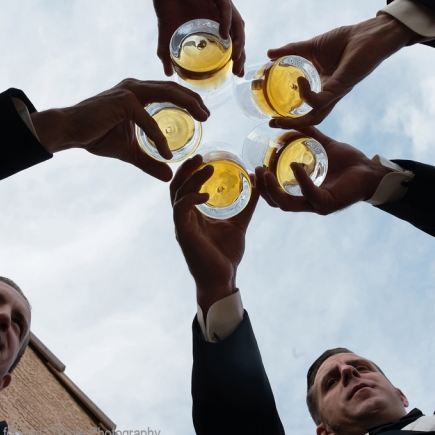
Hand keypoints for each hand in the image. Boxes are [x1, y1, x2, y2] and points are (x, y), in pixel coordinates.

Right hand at [30, 79, 207, 181]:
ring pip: (167, 94)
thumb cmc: (96, 135)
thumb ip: (149, 161)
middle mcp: (136, 87)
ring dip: (188, 105)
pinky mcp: (123, 102)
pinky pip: (148, 121)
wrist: (70, 131)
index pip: (170, 91)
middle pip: (174, 89)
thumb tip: (168, 176)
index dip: (189, 100)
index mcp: (138, 93)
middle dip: (194, 100)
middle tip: (209, 115)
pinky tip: (167, 152)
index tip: (204, 114)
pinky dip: (159, 137)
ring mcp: (130, 92)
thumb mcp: (130, 151)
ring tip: (202, 119)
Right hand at [144, 0, 245, 76]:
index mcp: (211, 22)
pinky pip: (227, 8)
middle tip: (238, 70)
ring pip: (237, 24)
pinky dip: (227, 22)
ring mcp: (221, 1)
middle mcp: (220, 13)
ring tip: (236, 56)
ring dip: (238, 41)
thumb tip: (167, 72)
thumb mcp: (167, 29)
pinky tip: (225, 35)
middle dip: (239, 54)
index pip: (228, 43)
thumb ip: (167, 50)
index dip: (233, 58)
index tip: (234, 73)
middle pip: (237, 36)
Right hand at [170, 156, 258, 313]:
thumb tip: (257, 182)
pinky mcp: (184, 234)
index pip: (186, 187)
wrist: (222, 279)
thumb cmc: (226, 255)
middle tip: (201, 156)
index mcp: (193, 215)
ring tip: (207, 168)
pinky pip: (181, 210)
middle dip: (186, 169)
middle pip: (177, 186)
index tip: (205, 157)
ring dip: (191, 179)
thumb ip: (247, 204)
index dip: (191, 171)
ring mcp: (181, 225)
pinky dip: (191, 198)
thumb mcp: (239, 223)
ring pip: (178, 194)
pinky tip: (206, 193)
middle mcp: (184, 218)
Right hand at [256, 127, 390, 214]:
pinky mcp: (328, 203)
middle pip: (278, 203)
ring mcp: (318, 205)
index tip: (253, 171)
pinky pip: (309, 193)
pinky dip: (301, 179)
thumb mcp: (323, 147)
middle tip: (256, 171)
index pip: (278, 196)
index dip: (263, 187)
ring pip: (287, 204)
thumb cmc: (350, 162)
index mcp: (305, 193)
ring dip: (274, 190)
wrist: (371, 170)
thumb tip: (286, 122)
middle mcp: (309, 202)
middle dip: (264, 189)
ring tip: (266, 172)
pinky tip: (295, 164)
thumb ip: (307, 136)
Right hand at [267, 13, 419, 128]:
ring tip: (279, 118)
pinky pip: (322, 99)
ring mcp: (335, 92)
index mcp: (322, 85)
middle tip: (273, 124)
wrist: (368, 34)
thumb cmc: (345, 40)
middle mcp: (329, 93)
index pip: (306, 106)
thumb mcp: (311, 46)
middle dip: (291, 124)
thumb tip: (270, 53)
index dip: (290, 114)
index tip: (271, 117)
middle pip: (310, 117)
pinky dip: (308, 94)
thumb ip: (291, 51)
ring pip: (316, 115)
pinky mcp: (341, 87)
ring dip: (297, 120)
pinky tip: (300, 81)